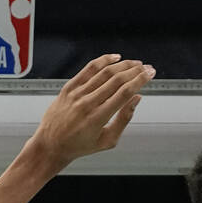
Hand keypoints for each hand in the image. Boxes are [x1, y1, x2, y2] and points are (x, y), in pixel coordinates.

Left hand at [30, 54, 155, 163]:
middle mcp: (87, 103)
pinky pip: (88, 69)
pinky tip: (115, 58)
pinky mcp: (69, 87)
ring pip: (104, 72)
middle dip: (135, 71)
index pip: (124, 93)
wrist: (51, 144)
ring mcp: (77, 93)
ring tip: (135, 63)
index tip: (150, 74)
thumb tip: (136, 99)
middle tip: (147, 68)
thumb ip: (124, 119)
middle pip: (116, 80)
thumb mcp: (108, 140)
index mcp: (98, 118)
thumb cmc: (80, 145)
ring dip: (123, 65)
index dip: (140, 81)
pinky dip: (103, 61)